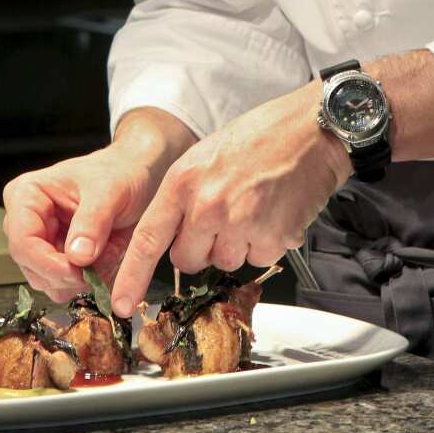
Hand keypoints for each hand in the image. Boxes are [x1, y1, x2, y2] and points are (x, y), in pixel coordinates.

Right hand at [3, 108, 194, 301]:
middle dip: (71, 273)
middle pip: (34, 268)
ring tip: (110, 250)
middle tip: (103, 260)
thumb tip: (78, 257)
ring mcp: (41, 242)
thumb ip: (93, 222)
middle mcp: (27, 221)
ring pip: (50, 282)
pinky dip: (91, 279)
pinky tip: (107, 256)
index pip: (23, 243)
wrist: (134, 175)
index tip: (80, 271)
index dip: (49, 264)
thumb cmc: (119, 171)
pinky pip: (67, 285)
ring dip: (84, 277)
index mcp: (26, 195)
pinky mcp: (56, 258)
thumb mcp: (110, 190)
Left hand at [110, 81, 351, 316]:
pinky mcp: (272, 237)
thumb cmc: (262, 135)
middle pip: (188, 260)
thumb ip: (185, 196)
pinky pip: (258, 259)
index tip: (122, 304)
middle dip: (202, 248)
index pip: (148, 239)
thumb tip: (176, 235)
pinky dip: (266, 242)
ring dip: (237, 244)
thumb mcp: (206, 154)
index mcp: (183, 181)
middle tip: (224, 217)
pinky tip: (274, 212)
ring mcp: (240, 223)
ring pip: (225, 262)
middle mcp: (207, 205)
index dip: (132, 276)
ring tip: (254, 206)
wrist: (311, 129)